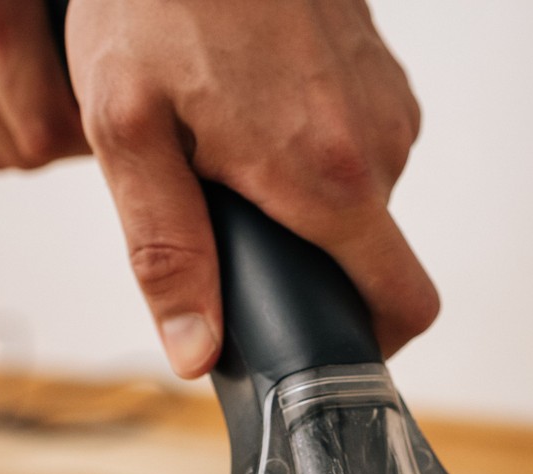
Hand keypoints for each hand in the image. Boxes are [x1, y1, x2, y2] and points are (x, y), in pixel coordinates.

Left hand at [69, 0, 438, 375]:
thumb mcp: (129, 130)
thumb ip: (166, 250)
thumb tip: (195, 349)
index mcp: (327, 176)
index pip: (403, 305)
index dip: (363, 343)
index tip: (312, 344)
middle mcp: (380, 140)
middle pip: (364, 255)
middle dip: (297, 258)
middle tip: (216, 212)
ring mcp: (387, 99)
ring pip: (355, 197)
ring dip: (296, 197)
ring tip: (219, 142)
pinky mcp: (379, 66)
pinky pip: (353, 140)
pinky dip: (305, 146)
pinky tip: (244, 104)